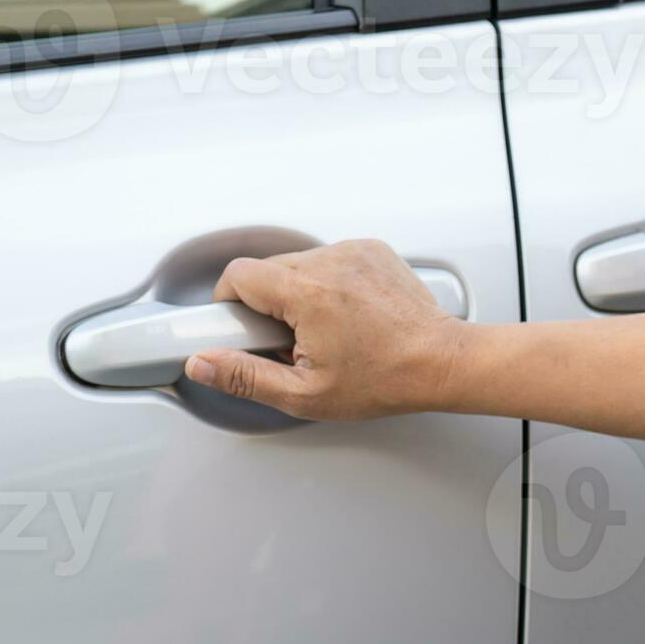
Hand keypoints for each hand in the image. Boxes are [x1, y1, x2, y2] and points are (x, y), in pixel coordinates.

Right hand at [183, 239, 470, 420]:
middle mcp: (330, 262)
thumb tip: (201, 364)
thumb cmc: (386, 379)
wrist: (443, 362)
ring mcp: (354, 251)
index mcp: (307, 293)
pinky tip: (349, 314)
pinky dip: (329, 282)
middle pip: (268, 270)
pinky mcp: (372, 249)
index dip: (231, 304)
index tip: (244, 329)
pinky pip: (330, 259)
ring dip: (299, 293)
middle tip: (292, 341)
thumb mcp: (305, 393)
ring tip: (326, 330)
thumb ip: (245, 377)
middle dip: (268, 304)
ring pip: (299, 263)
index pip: (238, 275)